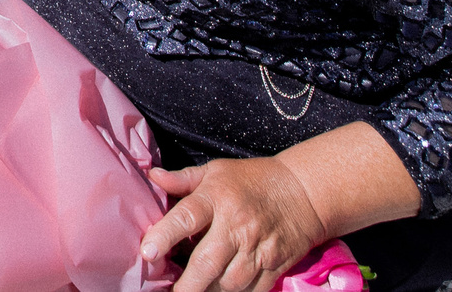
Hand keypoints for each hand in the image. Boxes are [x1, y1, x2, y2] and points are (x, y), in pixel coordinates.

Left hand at [140, 158, 328, 291]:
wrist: (304, 191)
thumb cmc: (253, 179)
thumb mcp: (216, 171)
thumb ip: (183, 179)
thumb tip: (152, 176)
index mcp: (218, 198)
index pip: (187, 217)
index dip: (165, 235)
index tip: (147, 253)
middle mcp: (237, 226)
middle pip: (208, 262)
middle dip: (187, 283)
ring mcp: (258, 249)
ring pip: (230, 282)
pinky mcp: (275, 266)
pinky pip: (253, 290)